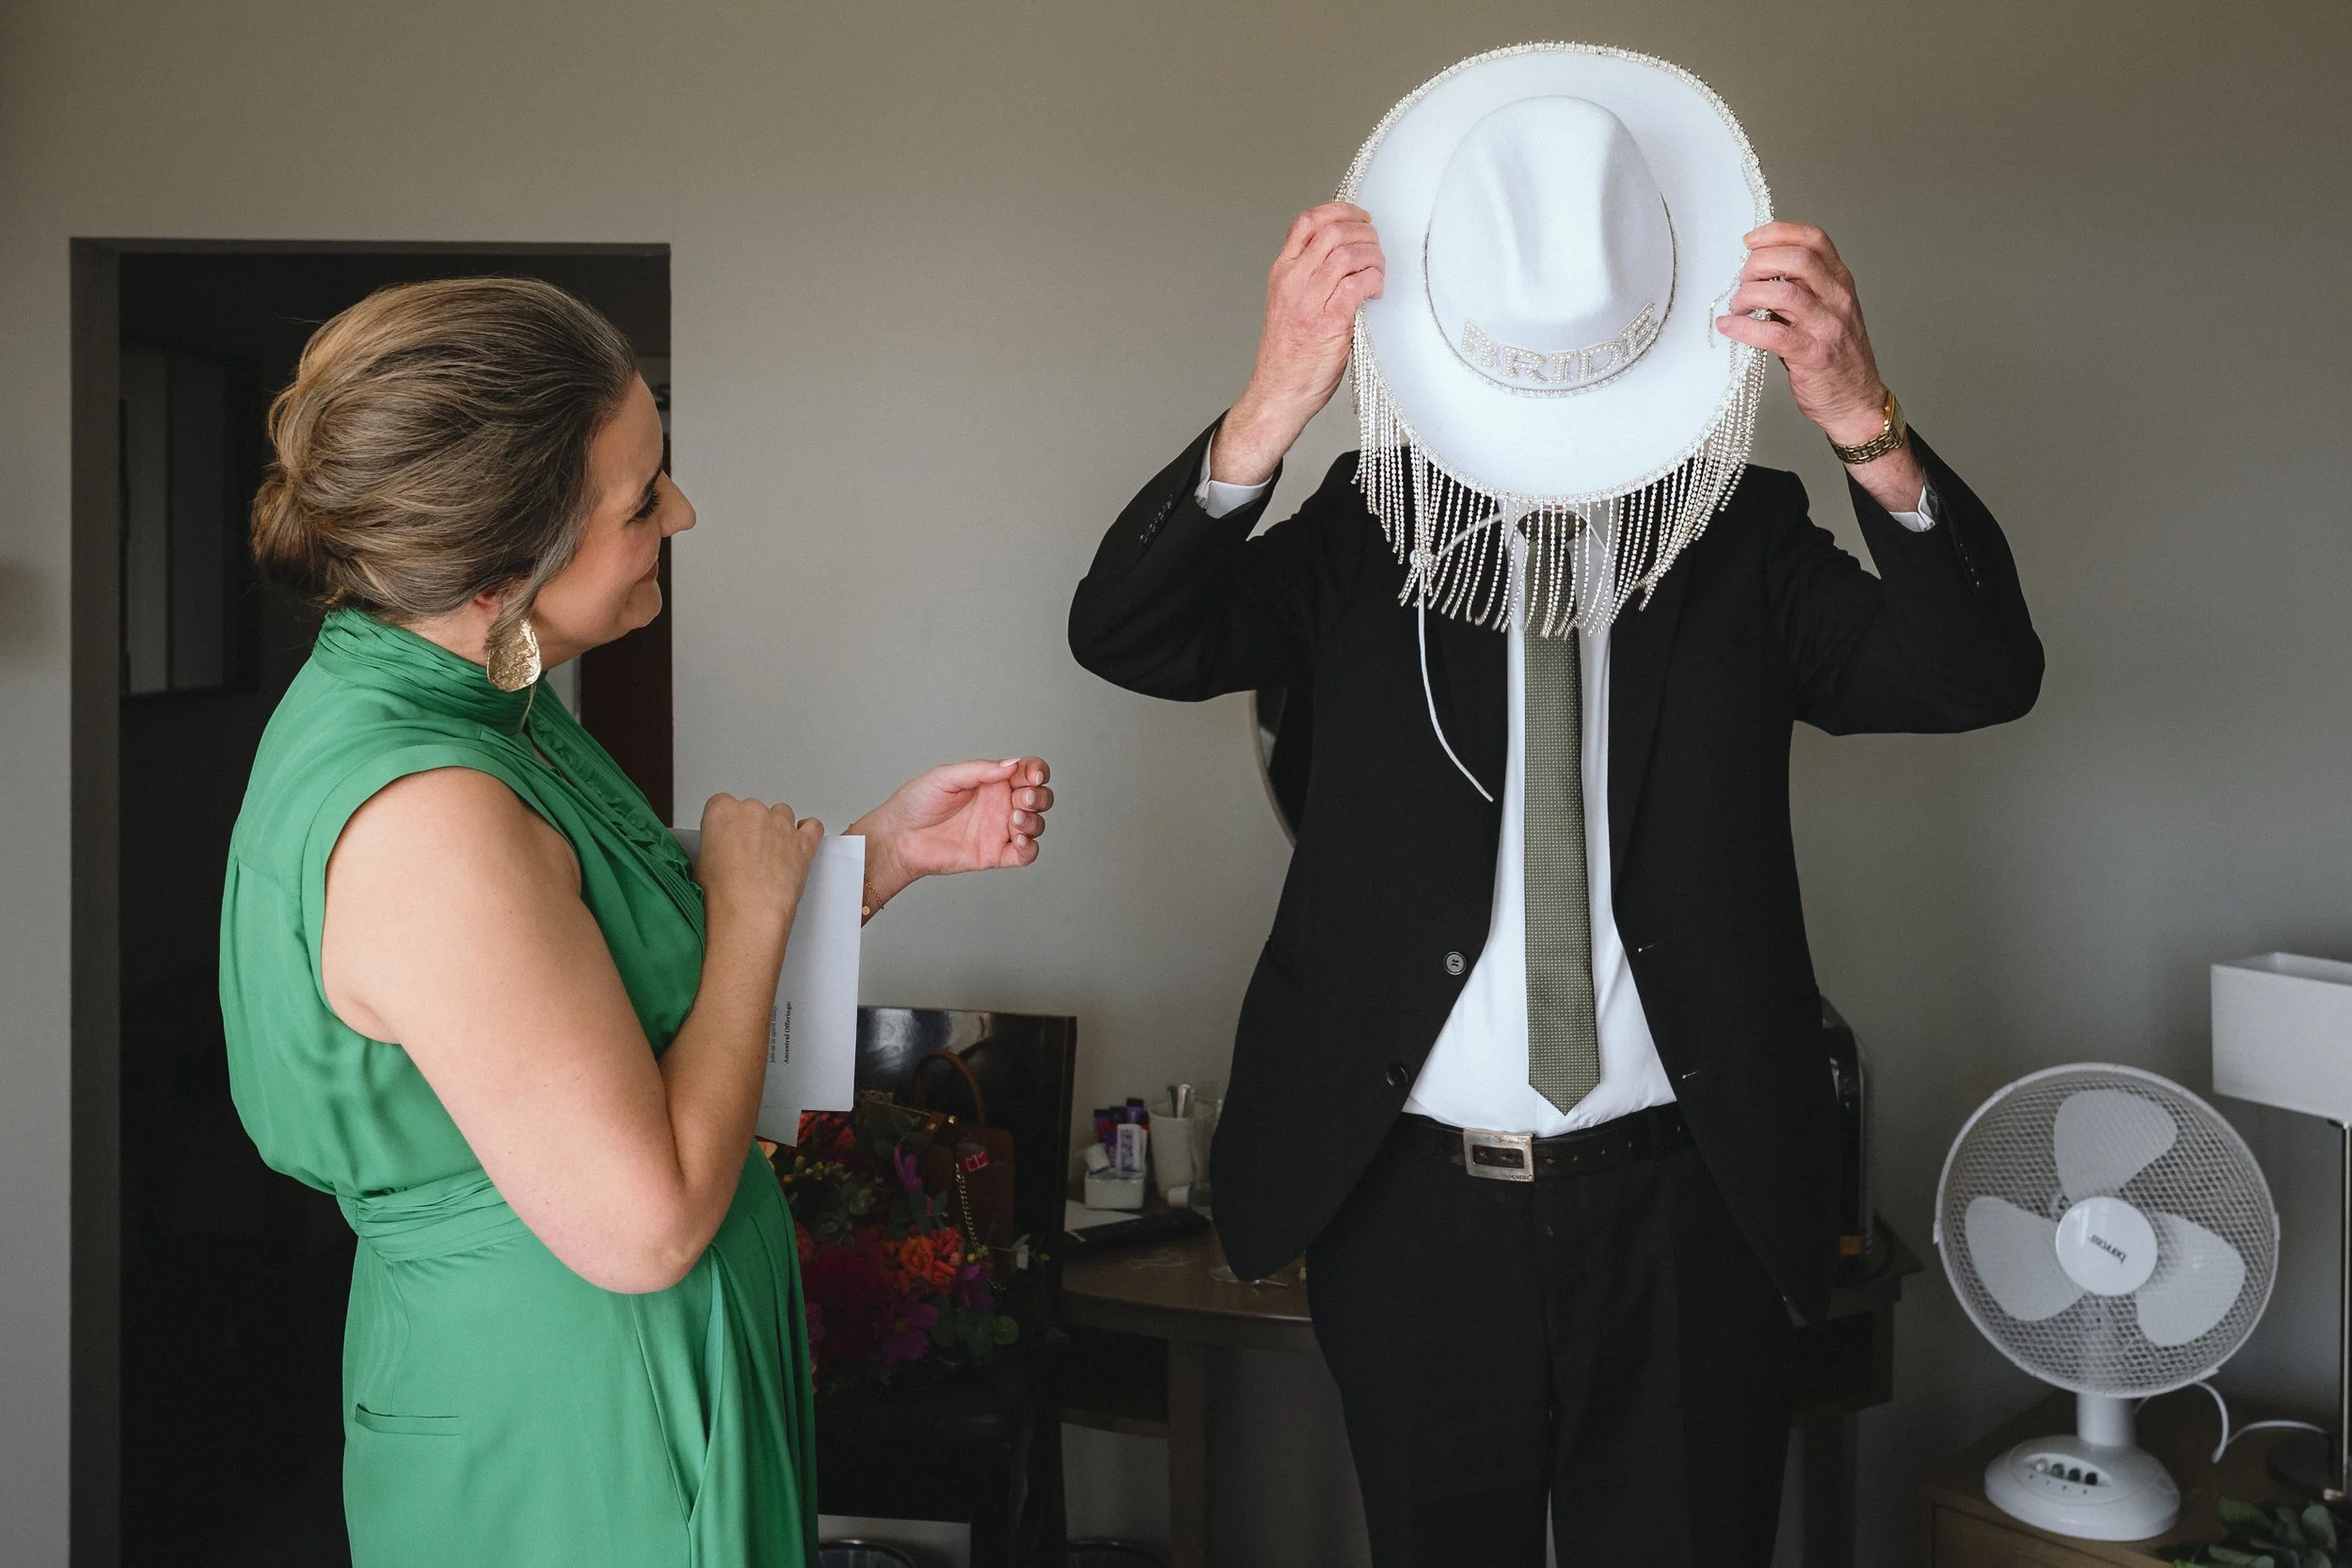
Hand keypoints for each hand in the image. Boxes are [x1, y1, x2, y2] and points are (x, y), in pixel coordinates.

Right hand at [694, 793, 823, 944]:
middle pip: (753, 809)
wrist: (749, 915)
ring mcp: (780, 824)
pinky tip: (800, 845)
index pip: (723, 803)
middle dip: (752, 828)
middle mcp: (752, 811)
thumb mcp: (701, 864)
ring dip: (778, 829)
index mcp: (721, 812)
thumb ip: (714, 845)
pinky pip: (812, 826)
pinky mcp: (803, 841)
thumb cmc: (722, 896)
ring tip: (773, 855)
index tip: (729, 837)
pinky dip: (808, 833)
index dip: (727, 824)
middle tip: (749, 854)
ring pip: (782, 814)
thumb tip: (721, 852)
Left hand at [851, 757, 1053, 914]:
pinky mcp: (995, 855)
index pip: (1027, 771)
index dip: (1037, 771)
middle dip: (1040, 797)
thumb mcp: (945, 777)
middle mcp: (999, 804)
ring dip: (1034, 820)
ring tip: (1014, 819)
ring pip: (1036, 824)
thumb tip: (1012, 765)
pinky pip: (1026, 854)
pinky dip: (1031, 847)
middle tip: (1023, 799)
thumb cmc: (916, 804)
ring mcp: (999, 830)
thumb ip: (979, 770)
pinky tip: (1019, 839)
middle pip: (1039, 797)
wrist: (898, 837)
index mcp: (991, 781)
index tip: (1033, 776)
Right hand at [1215, 203, 1385, 485]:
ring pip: (1348, 254)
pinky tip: (1376, 290)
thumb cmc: (1288, 356)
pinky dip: (1374, 280)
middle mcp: (1293, 281)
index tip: (1359, 217)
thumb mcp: (1289, 304)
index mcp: (1282, 273)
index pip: (1307, 222)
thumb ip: (1310, 277)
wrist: (1279, 392)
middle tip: (1376, 246)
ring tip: (1378, 270)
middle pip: (1333, 231)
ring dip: (1373, 256)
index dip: (1338, 210)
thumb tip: (1347, 255)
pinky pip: (1358, 284)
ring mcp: (1310, 301)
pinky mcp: (1329, 322)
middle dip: (1364, 232)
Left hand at [1714, 221, 1926, 509]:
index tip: (1750, 241)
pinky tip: (1729, 327)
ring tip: (1737, 306)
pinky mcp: (1814, 356)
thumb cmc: (1835, 357)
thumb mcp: (1824, 312)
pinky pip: (1773, 334)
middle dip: (1759, 263)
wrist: (1857, 402)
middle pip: (1797, 260)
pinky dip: (1744, 328)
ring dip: (1750, 295)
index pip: (1814, 240)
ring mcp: (1828, 327)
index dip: (1778, 233)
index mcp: (1840, 282)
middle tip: (1741, 279)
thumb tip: (1753, 274)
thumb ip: (1798, 290)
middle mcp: (1837, 299)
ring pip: (1784, 293)